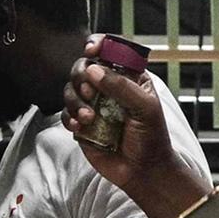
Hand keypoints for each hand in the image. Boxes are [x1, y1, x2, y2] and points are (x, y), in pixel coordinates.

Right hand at [62, 60, 210, 217]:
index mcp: (128, 77)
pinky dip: (70, 118)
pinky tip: (82, 128)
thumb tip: (94, 70)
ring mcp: (93, 106)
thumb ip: (121, 87)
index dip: (98, 44)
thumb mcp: (145, 108)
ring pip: (71, 89)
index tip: (91, 51)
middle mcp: (108, 88)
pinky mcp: (82, 125)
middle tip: (90, 93)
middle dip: (82, 76)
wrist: (143, 172)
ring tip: (89, 118)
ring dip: (75, 101)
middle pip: (83, 67)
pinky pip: (66, 114)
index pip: (110, 51)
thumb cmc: (152, 138)